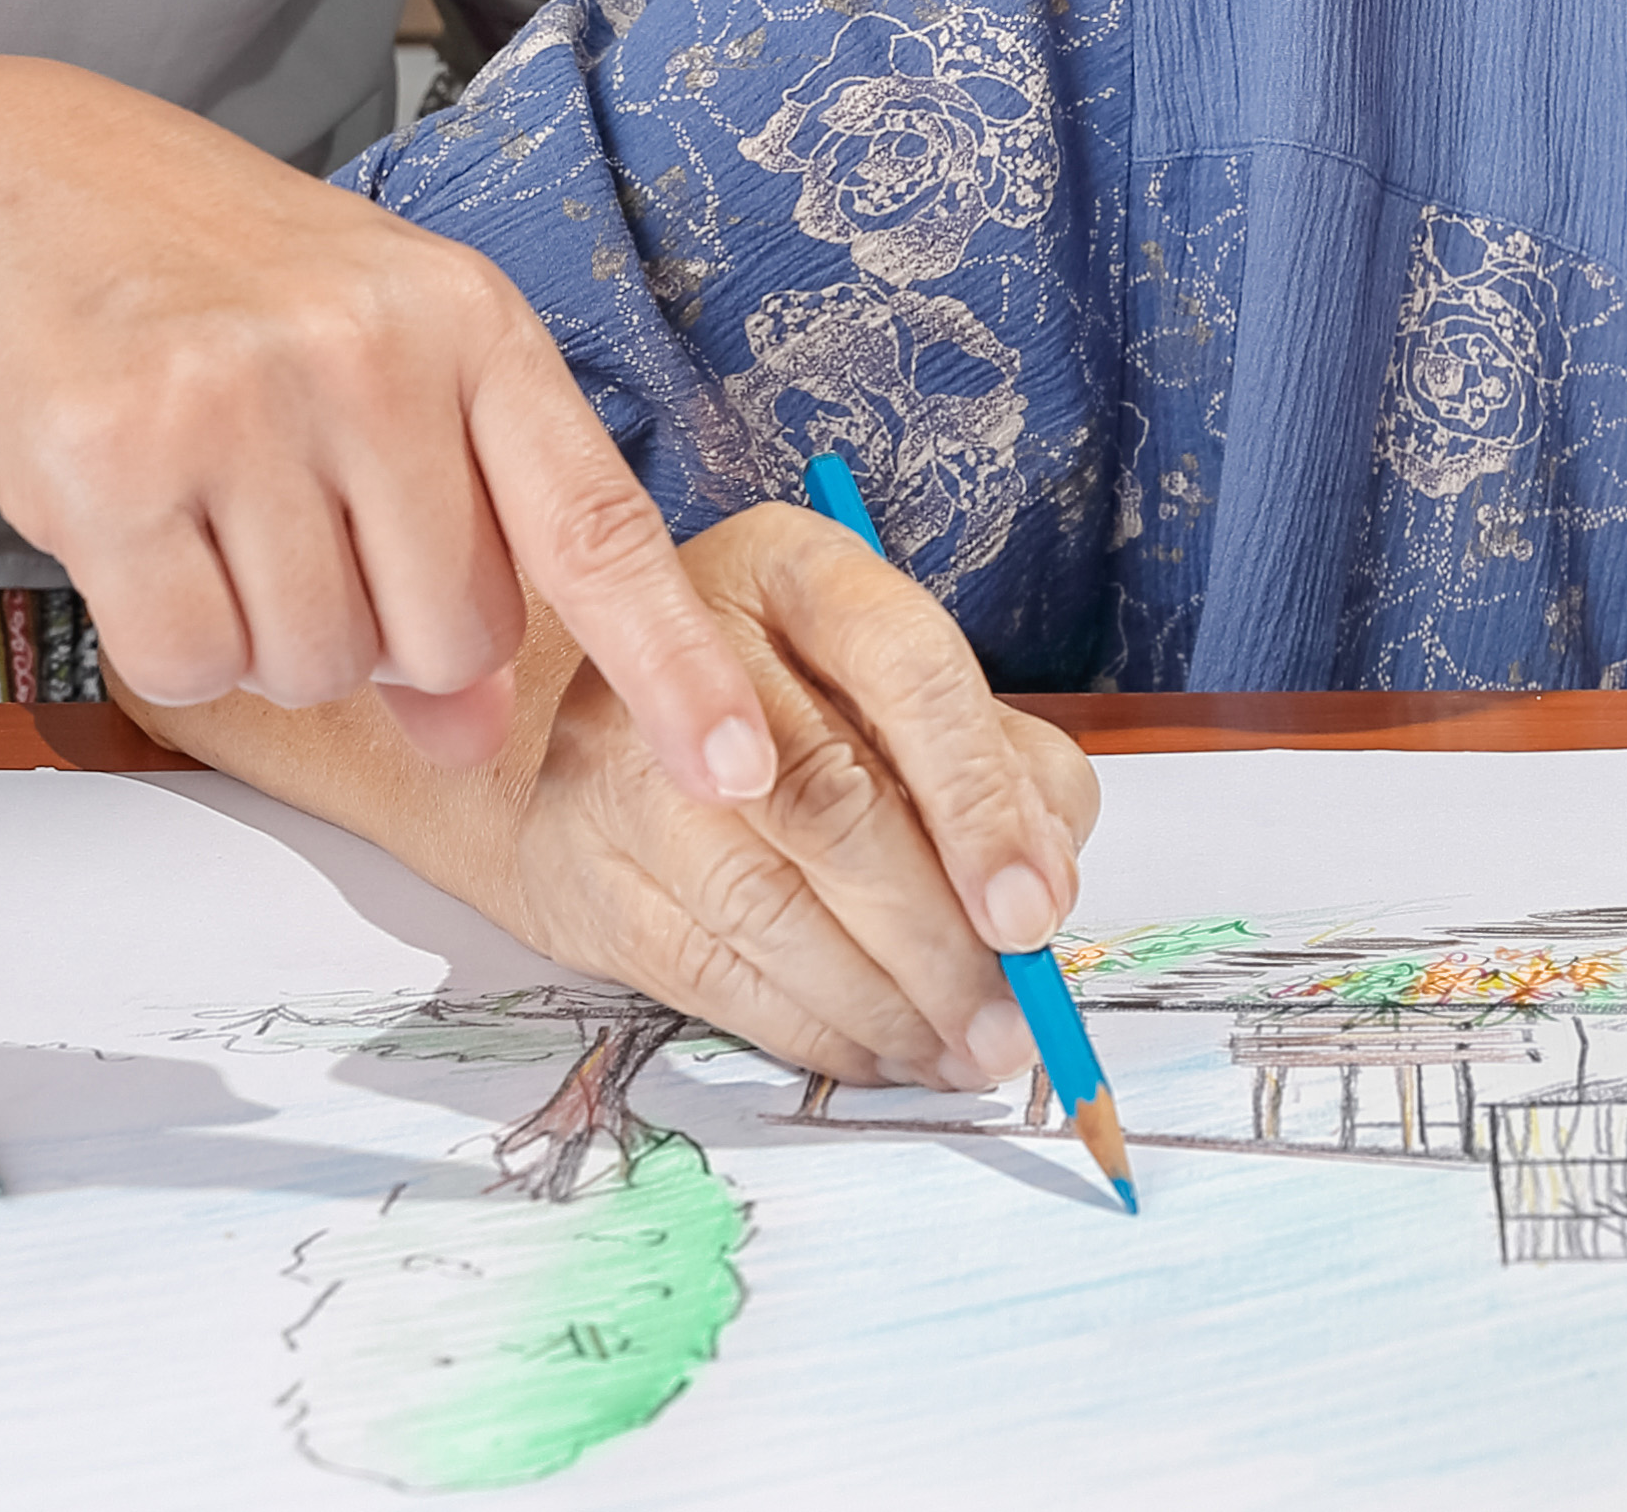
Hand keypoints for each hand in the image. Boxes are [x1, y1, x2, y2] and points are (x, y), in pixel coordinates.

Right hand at [0, 61, 776, 796]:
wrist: (22, 183)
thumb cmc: (224, 280)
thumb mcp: (384, 368)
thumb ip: (460, 534)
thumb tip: (478, 728)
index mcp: (474, 324)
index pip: (600, 528)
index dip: (676, 665)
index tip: (739, 769)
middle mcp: (374, 355)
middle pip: (450, 638)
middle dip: (385, 634)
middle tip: (307, 522)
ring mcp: (244, 401)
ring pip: (318, 665)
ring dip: (270, 635)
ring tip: (221, 507)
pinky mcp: (117, 457)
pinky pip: (191, 659)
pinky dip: (176, 637)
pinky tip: (149, 534)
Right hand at [447, 507, 1102, 1086]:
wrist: (607, 745)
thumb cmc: (793, 713)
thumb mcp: (910, 698)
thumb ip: (1007, 768)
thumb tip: (1045, 888)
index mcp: (800, 572)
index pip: (905, 667)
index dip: (977, 799)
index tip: (1031, 913)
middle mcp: (691, 650)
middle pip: (831, 802)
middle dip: (938, 937)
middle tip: (1009, 1022)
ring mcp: (615, 762)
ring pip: (768, 907)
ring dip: (884, 1005)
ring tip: (962, 1052)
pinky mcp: (581, 871)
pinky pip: (713, 975)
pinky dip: (815, 1032)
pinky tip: (882, 1053)